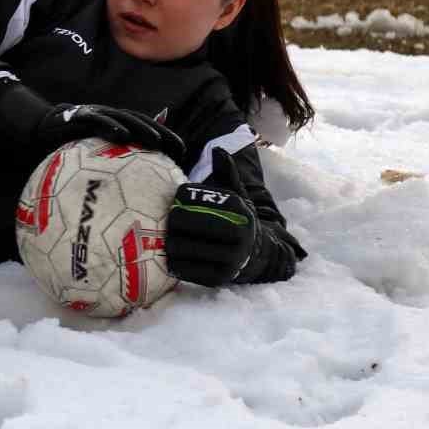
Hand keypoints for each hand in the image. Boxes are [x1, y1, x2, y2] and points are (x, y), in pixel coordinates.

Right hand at [0, 79, 184, 162]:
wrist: (33, 125)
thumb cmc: (58, 147)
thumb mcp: (83, 163)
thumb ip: (100, 176)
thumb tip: (112, 207)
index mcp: (112, 129)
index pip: (143, 133)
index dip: (163, 141)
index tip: (181, 156)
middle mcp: (107, 119)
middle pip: (141, 123)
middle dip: (162, 134)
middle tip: (179, 149)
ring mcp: (94, 114)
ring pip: (123, 118)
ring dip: (141, 127)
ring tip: (156, 140)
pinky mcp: (77, 114)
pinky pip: (96, 119)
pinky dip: (109, 124)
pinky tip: (121, 133)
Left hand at [165, 147, 259, 286]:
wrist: (259, 255)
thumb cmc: (239, 220)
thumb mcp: (238, 196)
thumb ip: (227, 174)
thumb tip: (218, 150)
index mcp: (238, 209)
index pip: (195, 200)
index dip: (180, 200)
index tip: (177, 202)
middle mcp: (237, 234)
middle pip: (185, 223)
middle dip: (172, 221)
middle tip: (169, 221)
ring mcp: (229, 259)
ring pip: (182, 247)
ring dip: (170, 242)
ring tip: (169, 238)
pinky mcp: (219, 278)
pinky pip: (185, 270)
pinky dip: (175, 262)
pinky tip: (174, 256)